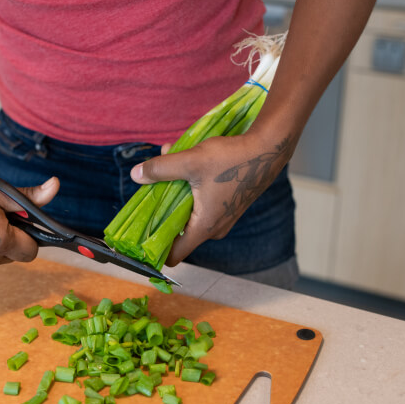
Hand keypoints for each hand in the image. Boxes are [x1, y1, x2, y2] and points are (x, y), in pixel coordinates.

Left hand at [131, 131, 293, 265]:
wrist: (268, 149)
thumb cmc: (232, 159)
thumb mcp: (191, 161)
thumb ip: (161, 169)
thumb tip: (136, 175)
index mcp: (204, 227)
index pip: (174, 255)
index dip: (155, 250)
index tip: (140, 237)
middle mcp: (213, 229)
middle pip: (177, 231)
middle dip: (162, 210)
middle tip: (153, 188)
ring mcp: (221, 219)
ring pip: (188, 213)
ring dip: (175, 193)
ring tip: (171, 164)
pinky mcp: (226, 206)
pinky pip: (200, 205)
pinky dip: (189, 189)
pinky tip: (186, 163)